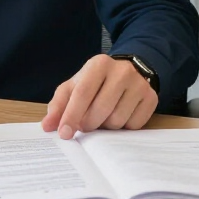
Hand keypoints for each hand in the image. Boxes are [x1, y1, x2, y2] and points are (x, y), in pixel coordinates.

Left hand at [41, 53, 157, 139]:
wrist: (128, 72)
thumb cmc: (96, 82)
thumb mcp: (75, 86)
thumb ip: (59, 104)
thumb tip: (48, 126)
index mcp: (99, 64)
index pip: (82, 93)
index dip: (71, 116)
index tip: (64, 134)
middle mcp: (121, 71)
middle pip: (100, 110)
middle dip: (89, 123)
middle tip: (86, 124)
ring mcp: (139, 84)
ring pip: (117, 121)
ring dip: (106, 126)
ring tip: (104, 116)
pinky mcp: (151, 98)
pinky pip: (133, 126)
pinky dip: (123, 127)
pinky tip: (120, 115)